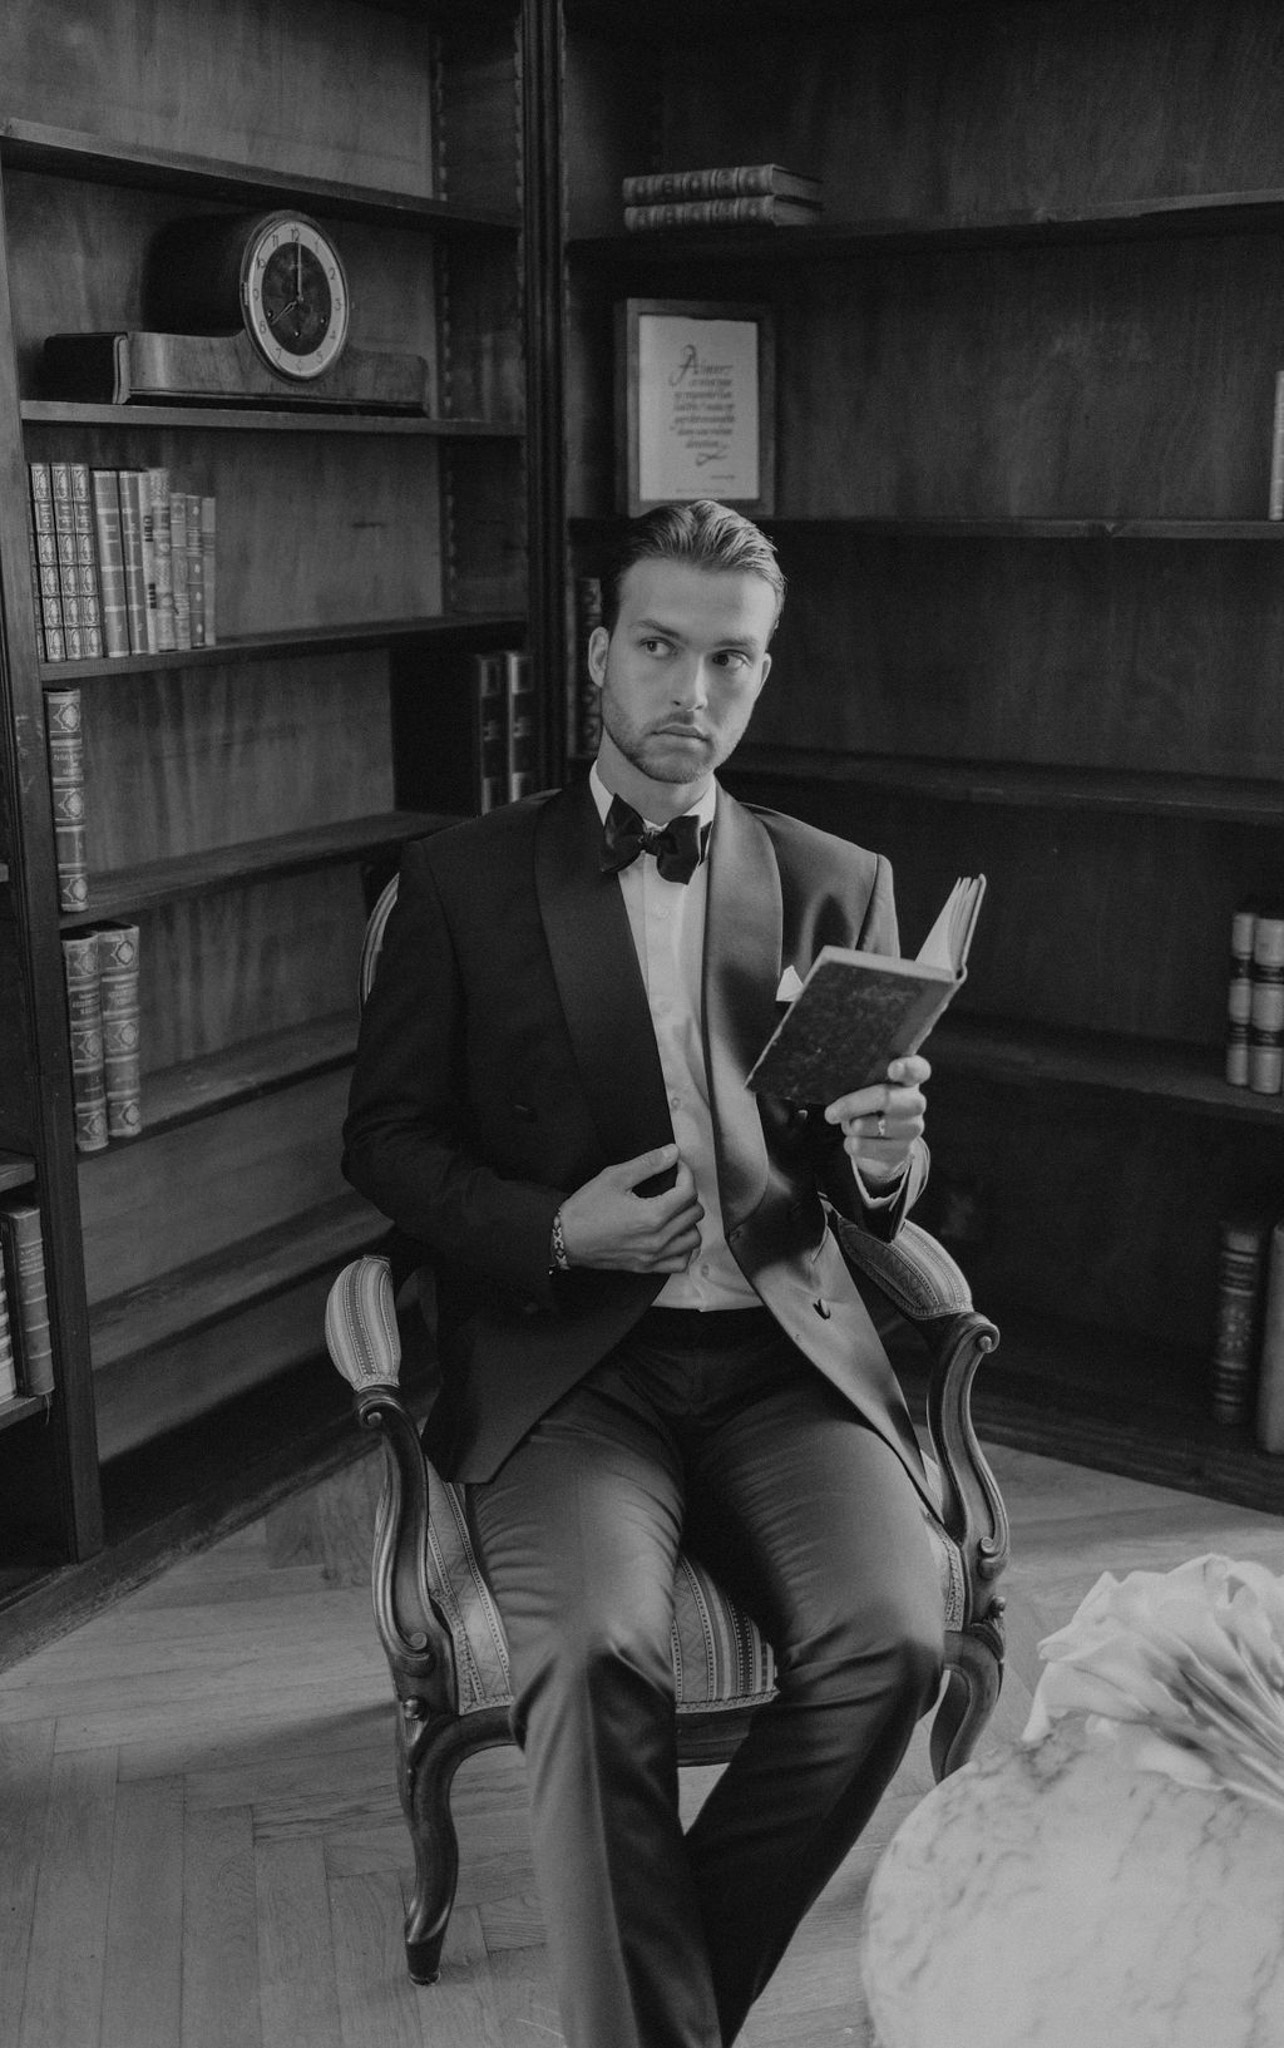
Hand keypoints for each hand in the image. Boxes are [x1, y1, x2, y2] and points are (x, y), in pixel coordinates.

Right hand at [557, 1144, 702, 1271]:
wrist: (565, 1238)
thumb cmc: (586, 1208)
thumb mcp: (615, 1177)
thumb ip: (648, 1163)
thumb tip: (672, 1153)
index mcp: (652, 1215)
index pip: (688, 1192)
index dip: (685, 1173)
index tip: (676, 1167)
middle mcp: (657, 1239)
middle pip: (694, 1214)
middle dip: (688, 1193)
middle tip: (674, 1184)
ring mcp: (653, 1256)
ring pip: (693, 1239)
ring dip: (689, 1221)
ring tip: (675, 1210)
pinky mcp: (646, 1267)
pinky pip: (680, 1262)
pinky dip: (684, 1248)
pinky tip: (674, 1235)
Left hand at [823, 1055, 929, 1181]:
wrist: (880, 1140)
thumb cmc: (869, 1101)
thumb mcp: (868, 1085)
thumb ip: (861, 1078)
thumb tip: (837, 1083)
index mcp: (911, 1077)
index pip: (917, 1068)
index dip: (906, 1067)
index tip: (892, 1068)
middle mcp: (916, 1102)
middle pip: (885, 1098)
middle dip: (852, 1104)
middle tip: (830, 1113)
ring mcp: (913, 1128)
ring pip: (868, 1125)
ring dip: (849, 1126)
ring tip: (850, 1124)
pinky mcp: (902, 1150)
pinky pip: (863, 1146)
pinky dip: (850, 1143)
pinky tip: (854, 1139)